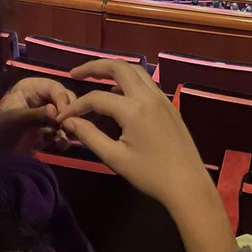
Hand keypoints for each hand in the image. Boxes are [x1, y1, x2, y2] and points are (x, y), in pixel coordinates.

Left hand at [0, 76, 76, 154]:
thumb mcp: (15, 120)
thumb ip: (36, 115)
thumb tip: (55, 112)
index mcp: (30, 88)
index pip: (54, 88)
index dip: (62, 100)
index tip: (63, 116)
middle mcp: (40, 99)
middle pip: (64, 101)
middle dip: (68, 114)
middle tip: (68, 128)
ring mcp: (45, 117)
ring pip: (66, 117)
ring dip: (68, 127)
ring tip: (66, 138)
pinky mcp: (47, 134)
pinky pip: (62, 133)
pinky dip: (64, 138)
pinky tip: (61, 145)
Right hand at [55, 60, 237, 251]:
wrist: (188, 184)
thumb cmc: (150, 174)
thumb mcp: (115, 158)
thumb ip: (90, 135)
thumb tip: (69, 121)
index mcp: (134, 109)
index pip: (97, 97)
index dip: (76, 106)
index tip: (63, 117)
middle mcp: (148, 96)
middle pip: (119, 67)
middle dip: (95, 67)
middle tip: (75, 74)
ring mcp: (162, 98)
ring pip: (136, 70)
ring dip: (114, 70)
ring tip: (95, 79)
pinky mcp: (169, 105)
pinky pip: (146, 82)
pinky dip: (129, 80)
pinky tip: (119, 94)